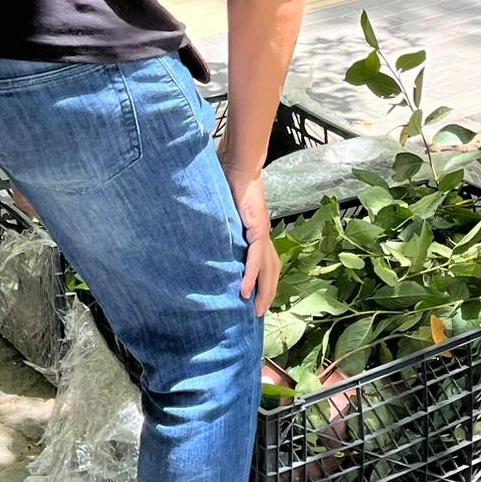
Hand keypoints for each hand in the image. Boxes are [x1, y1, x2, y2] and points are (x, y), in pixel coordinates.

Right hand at [226, 162, 280, 315]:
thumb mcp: (225, 214)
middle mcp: (264, 236)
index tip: (256, 301)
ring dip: (263, 291)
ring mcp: (263, 233)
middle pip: (272, 272)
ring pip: (268, 269)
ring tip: (256, 310)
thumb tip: (208, 240)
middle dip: (267, 294)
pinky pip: (255, 259)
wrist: (238, 166)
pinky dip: (251, 276)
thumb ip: (222, 228)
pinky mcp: (258, 229)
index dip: (264, 283)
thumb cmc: (229, 185)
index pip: (266, 264)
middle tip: (258, 314)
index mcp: (258, 233)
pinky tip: (245, 291)